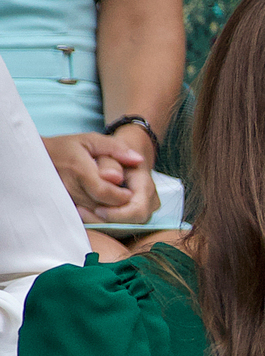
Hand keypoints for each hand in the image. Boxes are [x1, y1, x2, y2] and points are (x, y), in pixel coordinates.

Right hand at [42, 132, 159, 223]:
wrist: (35, 157)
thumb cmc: (67, 147)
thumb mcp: (91, 140)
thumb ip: (116, 148)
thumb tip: (138, 160)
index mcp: (80, 169)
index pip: (105, 192)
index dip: (121, 196)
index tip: (129, 192)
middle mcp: (70, 187)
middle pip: (101, 206)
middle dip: (118, 205)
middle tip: (126, 197)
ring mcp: (64, 199)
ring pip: (93, 213)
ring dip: (108, 210)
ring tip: (114, 199)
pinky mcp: (62, 206)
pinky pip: (84, 216)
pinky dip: (96, 213)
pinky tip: (100, 204)